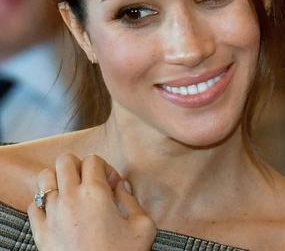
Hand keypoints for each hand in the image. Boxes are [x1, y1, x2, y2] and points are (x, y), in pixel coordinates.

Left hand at [27, 154, 156, 250]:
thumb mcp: (143, 226)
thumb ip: (133, 200)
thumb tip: (122, 187)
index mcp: (96, 193)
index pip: (93, 160)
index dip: (106, 168)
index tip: (112, 185)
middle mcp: (70, 198)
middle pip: (65, 161)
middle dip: (79, 166)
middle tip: (91, 182)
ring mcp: (51, 215)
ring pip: (44, 178)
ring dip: (58, 180)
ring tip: (72, 193)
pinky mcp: (40, 232)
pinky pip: (33, 205)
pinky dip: (44, 203)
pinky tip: (58, 212)